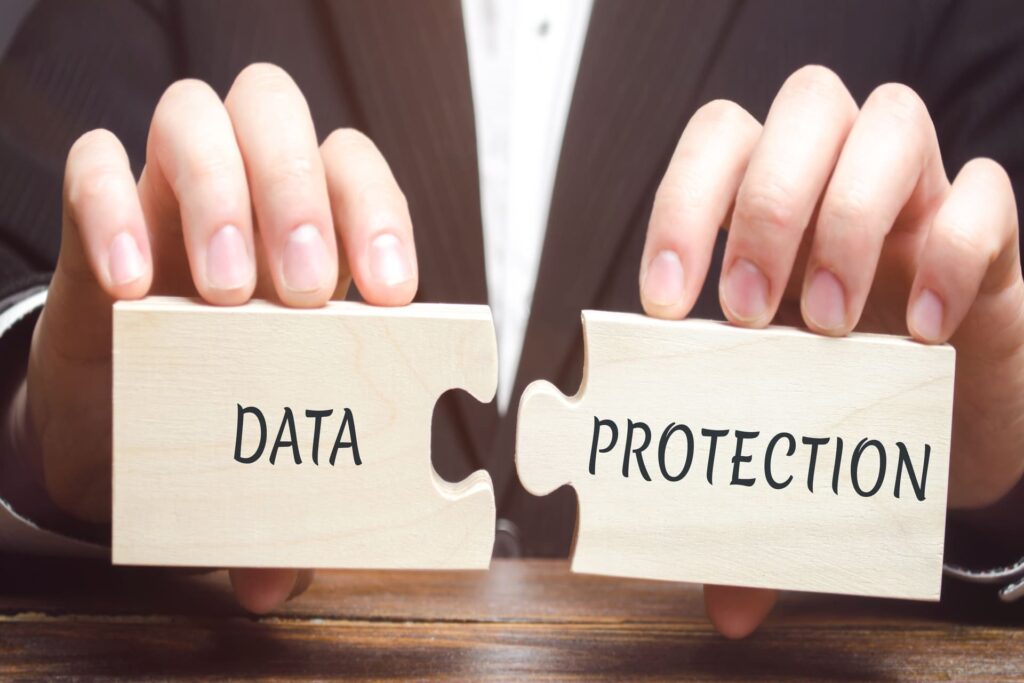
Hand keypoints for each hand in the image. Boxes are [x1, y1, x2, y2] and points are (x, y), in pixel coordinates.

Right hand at [15, 63, 417, 611]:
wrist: (118, 409)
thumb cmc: (216, 413)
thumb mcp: (260, 455)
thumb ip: (278, 512)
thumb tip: (274, 588)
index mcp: (310, 239)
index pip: (357, 174)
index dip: (379, 214)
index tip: (390, 293)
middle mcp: (246, 197)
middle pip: (280, 114)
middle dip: (300, 193)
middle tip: (306, 294)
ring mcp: (167, 196)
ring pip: (196, 114)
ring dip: (223, 191)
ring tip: (224, 294)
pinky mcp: (95, 219)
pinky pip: (92, 166)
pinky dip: (110, 208)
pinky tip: (129, 284)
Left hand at [639, 65, 1023, 637]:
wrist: (952, 400)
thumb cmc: (845, 400)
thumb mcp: (787, 442)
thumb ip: (754, 506)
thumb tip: (724, 609)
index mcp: (767, 208)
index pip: (716, 143)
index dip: (683, 204)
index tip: (667, 304)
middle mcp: (836, 180)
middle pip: (802, 105)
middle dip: (765, 204)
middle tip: (748, 316)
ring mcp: (918, 199)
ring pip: (890, 119)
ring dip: (848, 215)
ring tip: (832, 326)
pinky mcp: (993, 239)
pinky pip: (988, 194)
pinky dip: (957, 247)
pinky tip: (932, 329)